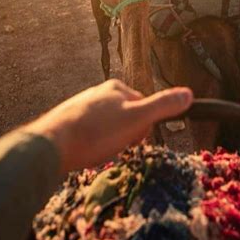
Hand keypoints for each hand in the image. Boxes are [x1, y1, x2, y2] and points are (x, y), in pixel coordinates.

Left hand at [26, 79, 192, 174]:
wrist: (51, 144)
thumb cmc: (97, 131)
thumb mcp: (136, 119)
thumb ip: (162, 106)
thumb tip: (188, 94)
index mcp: (116, 88)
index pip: (144, 107)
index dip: (142, 127)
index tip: (130, 139)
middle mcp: (99, 92)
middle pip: (126, 117)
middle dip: (125, 135)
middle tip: (112, 145)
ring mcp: (83, 105)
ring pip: (109, 127)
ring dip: (108, 141)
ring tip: (96, 150)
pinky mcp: (69, 120)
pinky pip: (92, 133)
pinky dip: (93, 144)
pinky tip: (85, 151)